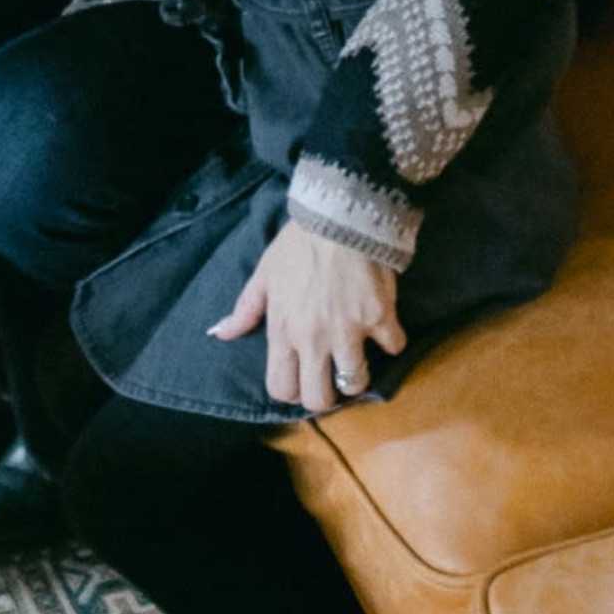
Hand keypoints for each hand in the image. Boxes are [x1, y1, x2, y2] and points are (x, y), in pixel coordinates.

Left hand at [213, 221, 406, 416]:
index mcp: (283, 331)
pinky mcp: (381, 318)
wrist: (339, 214)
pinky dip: (392, 340)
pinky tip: (384, 326)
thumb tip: (219, 334)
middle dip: (326, 394)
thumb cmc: (299, 243)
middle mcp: (314, 339)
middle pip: (320, 399)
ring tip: (358, 356)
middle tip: (331, 375)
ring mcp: (349, 331)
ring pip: (357, 383)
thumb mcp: (265, 273)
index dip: (292, 391)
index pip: (281, 389)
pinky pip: (394, 347)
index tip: (302, 378)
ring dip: (359, 374)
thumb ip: (245, 309)